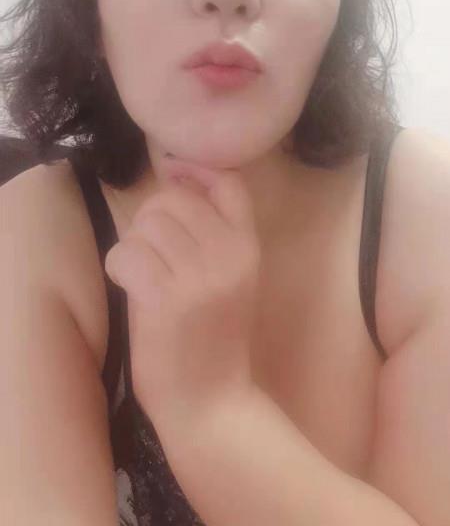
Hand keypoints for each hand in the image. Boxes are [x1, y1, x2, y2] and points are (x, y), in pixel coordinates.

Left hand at [104, 164, 261, 429]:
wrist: (212, 402)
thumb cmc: (215, 338)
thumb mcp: (232, 278)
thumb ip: (213, 232)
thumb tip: (175, 179)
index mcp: (248, 248)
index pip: (229, 182)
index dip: (196, 170)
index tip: (174, 174)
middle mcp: (228, 256)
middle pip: (173, 198)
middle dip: (151, 215)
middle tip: (151, 246)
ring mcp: (197, 277)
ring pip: (145, 223)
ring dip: (134, 243)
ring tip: (143, 271)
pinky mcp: (164, 300)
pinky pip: (125, 253)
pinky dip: (118, 266)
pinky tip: (130, 286)